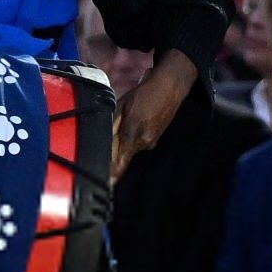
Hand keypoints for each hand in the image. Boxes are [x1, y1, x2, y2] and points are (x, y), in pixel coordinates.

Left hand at [110, 53, 195, 182]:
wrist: (170, 87)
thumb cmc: (143, 94)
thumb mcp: (121, 107)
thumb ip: (111, 127)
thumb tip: (102, 143)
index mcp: (134, 135)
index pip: (120, 163)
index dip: (112, 175)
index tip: (105, 185)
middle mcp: (144, 143)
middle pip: (122, 156)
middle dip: (112, 154)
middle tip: (104, 147)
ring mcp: (151, 142)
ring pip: (129, 148)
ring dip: (121, 142)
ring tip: (123, 123)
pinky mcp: (155, 139)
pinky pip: (137, 143)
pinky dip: (130, 137)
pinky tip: (132, 122)